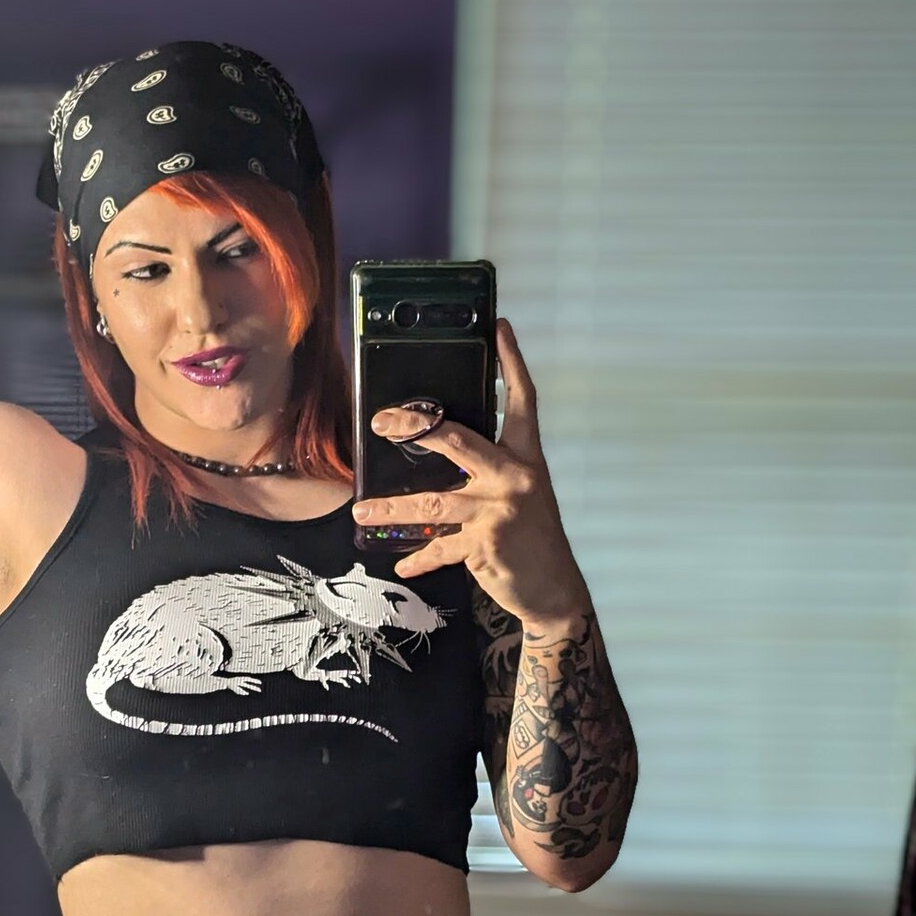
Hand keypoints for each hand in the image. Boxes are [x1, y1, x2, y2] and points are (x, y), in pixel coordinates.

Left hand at [353, 317, 590, 630]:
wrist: (554, 588)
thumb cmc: (532, 538)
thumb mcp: (521, 494)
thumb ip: (489, 471)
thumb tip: (441, 451)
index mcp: (526, 457)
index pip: (522, 400)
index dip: (512, 362)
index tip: (500, 327)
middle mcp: (514, 476)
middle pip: (458, 439)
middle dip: (415, 427)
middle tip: (380, 422)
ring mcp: (498, 510)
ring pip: (432, 502)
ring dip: (391, 509)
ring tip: (361, 512)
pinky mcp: (484, 544)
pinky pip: (439, 547)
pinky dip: (418, 557)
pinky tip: (400, 561)